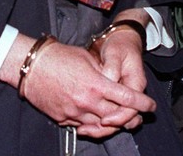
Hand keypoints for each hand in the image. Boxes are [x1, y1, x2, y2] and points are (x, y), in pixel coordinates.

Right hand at [0, 35, 154, 138]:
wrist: (31, 66)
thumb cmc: (58, 56)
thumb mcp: (86, 58)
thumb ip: (103, 72)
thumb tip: (114, 80)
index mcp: (96, 84)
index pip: (127, 98)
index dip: (143, 103)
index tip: (151, 106)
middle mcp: (87, 101)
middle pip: (117, 117)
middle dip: (129, 117)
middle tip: (136, 116)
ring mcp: (74, 113)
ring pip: (100, 126)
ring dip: (111, 123)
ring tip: (116, 119)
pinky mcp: (62, 118)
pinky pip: (82, 126)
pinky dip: (92, 124)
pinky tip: (95, 119)